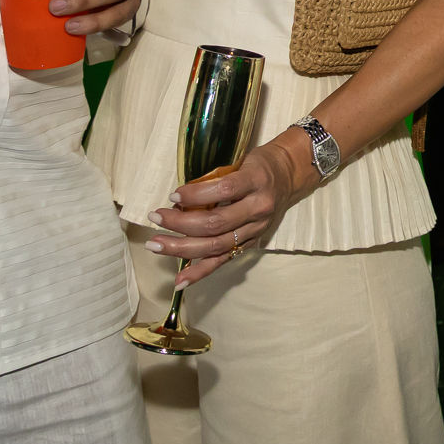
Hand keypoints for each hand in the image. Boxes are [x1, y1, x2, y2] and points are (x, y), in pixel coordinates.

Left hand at [146, 136, 302, 286]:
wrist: (288, 177)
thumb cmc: (258, 165)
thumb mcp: (240, 162)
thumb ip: (214, 180)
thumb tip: (179, 200)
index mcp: (256, 182)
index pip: (224, 190)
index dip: (195, 194)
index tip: (173, 195)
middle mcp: (258, 209)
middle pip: (216, 223)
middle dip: (180, 223)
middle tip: (156, 218)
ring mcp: (255, 230)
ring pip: (215, 245)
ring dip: (181, 247)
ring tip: (156, 245)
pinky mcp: (250, 244)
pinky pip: (222, 261)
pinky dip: (199, 273)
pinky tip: (179, 281)